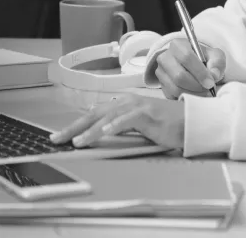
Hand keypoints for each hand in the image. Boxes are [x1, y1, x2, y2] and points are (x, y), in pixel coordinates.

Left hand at [50, 93, 184, 148]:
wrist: (188, 121)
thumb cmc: (165, 125)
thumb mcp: (137, 126)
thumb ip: (119, 126)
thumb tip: (100, 129)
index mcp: (121, 105)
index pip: (93, 115)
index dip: (75, 125)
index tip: (60, 136)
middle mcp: (125, 103)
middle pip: (93, 115)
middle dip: (73, 127)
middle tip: (56, 138)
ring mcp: (135, 107)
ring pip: (106, 118)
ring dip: (89, 130)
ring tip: (75, 141)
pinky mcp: (146, 114)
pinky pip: (126, 121)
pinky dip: (113, 127)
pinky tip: (102, 133)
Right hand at [156, 39, 225, 99]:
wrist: (192, 66)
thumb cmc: (203, 59)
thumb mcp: (214, 56)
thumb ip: (217, 62)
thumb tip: (213, 74)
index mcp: (177, 45)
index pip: (186, 57)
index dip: (200, 72)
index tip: (210, 82)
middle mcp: (165, 57)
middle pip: (179, 76)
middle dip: (197, 86)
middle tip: (208, 89)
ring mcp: (161, 72)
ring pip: (175, 88)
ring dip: (193, 94)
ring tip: (203, 92)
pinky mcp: (161, 85)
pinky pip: (172, 96)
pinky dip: (186, 97)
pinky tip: (195, 93)